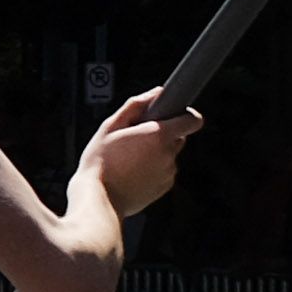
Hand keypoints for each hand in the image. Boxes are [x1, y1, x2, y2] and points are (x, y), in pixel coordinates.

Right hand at [87, 90, 198, 210]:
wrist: (99, 198)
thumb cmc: (100, 163)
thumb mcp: (110, 126)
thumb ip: (136, 105)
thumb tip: (155, 93)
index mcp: (158, 135)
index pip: (192, 120)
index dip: (184, 115)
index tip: (172, 115)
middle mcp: (169, 154)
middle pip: (178, 137)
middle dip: (162, 135)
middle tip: (136, 139)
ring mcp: (168, 172)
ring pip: (169, 155)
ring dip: (155, 153)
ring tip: (129, 158)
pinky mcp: (165, 187)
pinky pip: (164, 171)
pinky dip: (153, 169)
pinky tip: (132, 171)